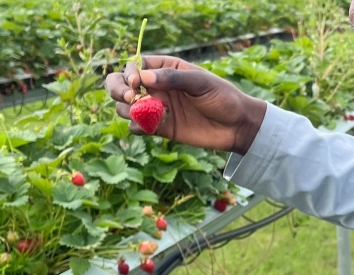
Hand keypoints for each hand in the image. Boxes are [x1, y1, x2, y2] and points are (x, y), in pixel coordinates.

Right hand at [105, 55, 267, 154]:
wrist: (236, 126)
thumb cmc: (222, 97)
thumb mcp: (200, 83)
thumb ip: (173, 79)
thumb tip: (144, 77)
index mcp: (165, 69)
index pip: (135, 65)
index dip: (129, 72)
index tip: (136, 83)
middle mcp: (157, 87)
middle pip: (122, 84)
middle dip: (118, 90)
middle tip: (129, 99)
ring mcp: (157, 108)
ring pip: (126, 107)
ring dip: (125, 110)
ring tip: (140, 113)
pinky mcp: (161, 129)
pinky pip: (138, 127)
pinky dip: (137, 127)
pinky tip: (148, 127)